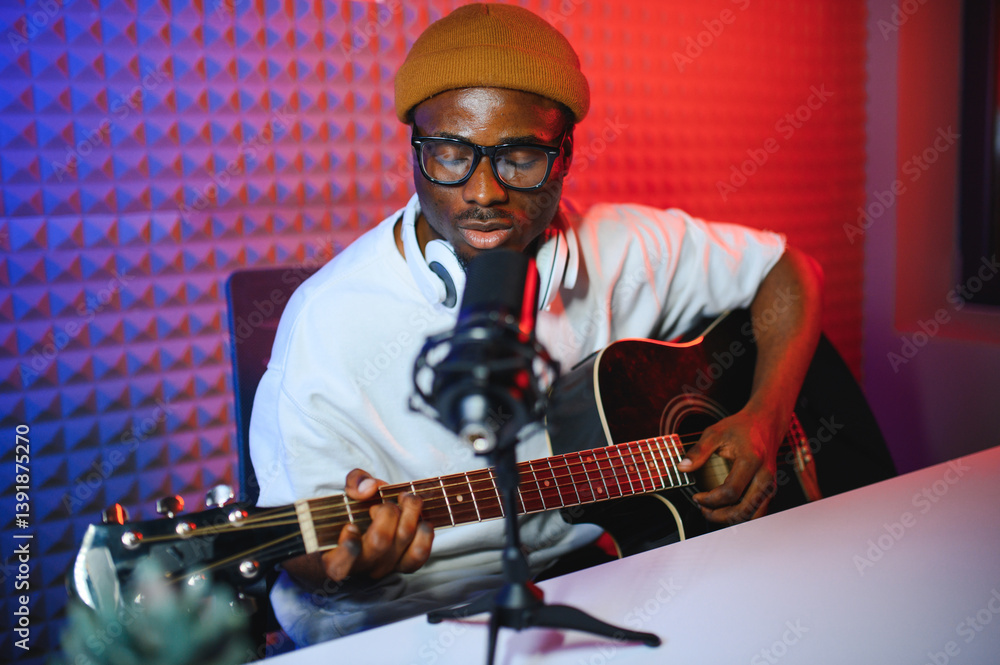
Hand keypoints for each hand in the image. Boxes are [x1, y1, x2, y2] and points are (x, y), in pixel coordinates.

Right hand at [321, 468, 433, 581]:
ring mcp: (384, 567)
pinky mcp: (403, 565)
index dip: (348, 546)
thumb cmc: (354, 512)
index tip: (350, 526)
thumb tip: (368, 488)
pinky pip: (419, 553)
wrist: (371, 526)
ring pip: (403, 540)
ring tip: (405, 500)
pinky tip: (419, 518)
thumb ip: (355, 483)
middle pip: (380, 541)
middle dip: (387, 511)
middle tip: (383, 504)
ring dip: (410, 513)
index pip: (338, 565)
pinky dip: (424, 532)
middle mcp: (361, 565)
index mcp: (336, 554)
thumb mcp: (349, 490)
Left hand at [676, 409, 780, 524]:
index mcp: (750, 461)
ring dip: (731, 518)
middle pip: (744, 509)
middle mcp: (764, 476)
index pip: (731, 492)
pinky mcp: (770, 489)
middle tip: (702, 508)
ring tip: (712, 511)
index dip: (710, 500)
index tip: (696, 496)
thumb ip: (699, 451)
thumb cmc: (741, 427)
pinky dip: (741, 515)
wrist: (766, 422)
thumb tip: (682, 467)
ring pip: (753, 515)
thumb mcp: (715, 432)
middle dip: (719, 515)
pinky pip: (758, 511)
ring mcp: (770, 484)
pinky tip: (726, 508)